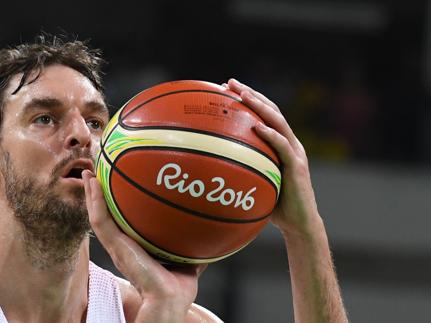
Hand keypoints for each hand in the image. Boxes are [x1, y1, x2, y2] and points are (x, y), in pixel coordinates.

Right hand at [82, 170, 206, 322]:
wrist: (169, 299)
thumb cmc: (177, 288)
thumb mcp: (188, 259)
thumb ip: (194, 243)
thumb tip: (211, 229)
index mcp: (135, 249)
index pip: (121, 224)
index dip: (116, 206)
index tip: (115, 186)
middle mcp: (122, 246)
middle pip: (105, 216)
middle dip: (99, 196)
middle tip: (96, 173)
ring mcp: (115, 245)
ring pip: (97, 215)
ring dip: (92, 194)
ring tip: (90, 173)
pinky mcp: (114, 245)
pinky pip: (99, 219)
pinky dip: (94, 200)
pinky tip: (93, 182)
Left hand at [226, 79, 320, 236]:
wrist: (299, 224)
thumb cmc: (273, 206)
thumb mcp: (252, 184)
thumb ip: (236, 171)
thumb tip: (204, 169)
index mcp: (279, 144)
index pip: (262, 114)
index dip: (246, 99)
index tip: (224, 88)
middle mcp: (289, 143)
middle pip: (270, 110)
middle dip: (250, 93)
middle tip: (229, 82)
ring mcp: (295, 152)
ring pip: (278, 122)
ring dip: (260, 106)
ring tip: (243, 95)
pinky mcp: (297, 166)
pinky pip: (283, 147)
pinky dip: (271, 135)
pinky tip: (257, 127)